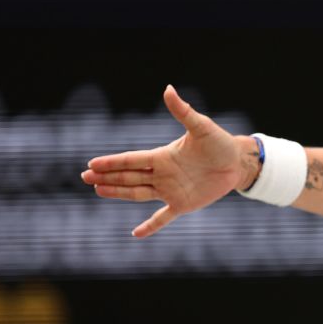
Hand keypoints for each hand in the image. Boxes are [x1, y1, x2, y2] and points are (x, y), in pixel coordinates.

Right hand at [80, 85, 250, 237]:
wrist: (236, 163)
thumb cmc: (219, 143)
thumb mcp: (200, 126)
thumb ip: (182, 111)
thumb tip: (168, 88)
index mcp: (162, 156)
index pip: (131, 160)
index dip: (112, 162)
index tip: (92, 164)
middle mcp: (162, 174)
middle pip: (129, 176)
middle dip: (107, 177)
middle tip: (85, 178)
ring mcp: (170, 190)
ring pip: (138, 193)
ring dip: (118, 193)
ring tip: (98, 191)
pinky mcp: (183, 204)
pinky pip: (163, 217)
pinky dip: (150, 226)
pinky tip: (135, 234)